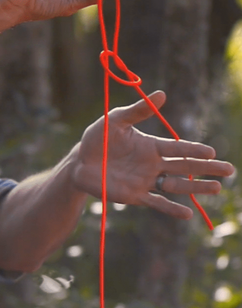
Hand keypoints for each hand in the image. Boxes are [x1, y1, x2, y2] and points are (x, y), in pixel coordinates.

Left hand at [72, 91, 234, 218]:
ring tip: (217, 188)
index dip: (194, 150)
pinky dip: (171, 209)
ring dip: (195, 187)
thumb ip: (138, 111)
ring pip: (176, 186)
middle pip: (184, 167)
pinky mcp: (134, 196)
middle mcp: (152, 165)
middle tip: (229, 170)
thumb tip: (162, 94)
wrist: (79, 162)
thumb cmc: (97, 139)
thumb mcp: (115, 120)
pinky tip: (187, 214)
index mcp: (150, 146)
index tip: (212, 152)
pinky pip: (156, 202)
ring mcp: (145, 181)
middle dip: (206, 168)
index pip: (177, 148)